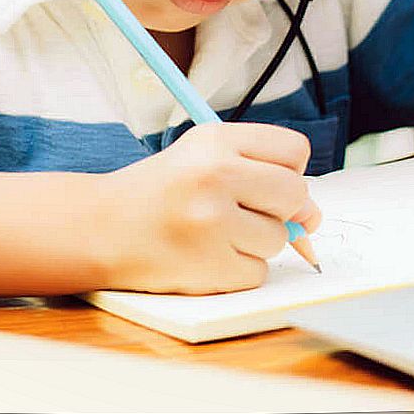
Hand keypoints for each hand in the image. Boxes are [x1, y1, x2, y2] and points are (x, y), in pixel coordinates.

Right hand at [91, 122, 320, 294]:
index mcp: (215, 140)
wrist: (99, 228)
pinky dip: (239, 270)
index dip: (288, 170)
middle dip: (280, 209)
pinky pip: (257, 273)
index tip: (265, 181)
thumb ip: (262, 170)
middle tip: (244, 210)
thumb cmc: (161, 191)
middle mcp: (214, 175)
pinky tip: (206, 255)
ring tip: (214, 232)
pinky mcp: (209, 267)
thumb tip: (314, 215)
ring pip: (278, 238)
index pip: (295, 150)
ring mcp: (211, 223)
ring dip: (256, 242)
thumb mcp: (204, 156)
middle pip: (295, 195)